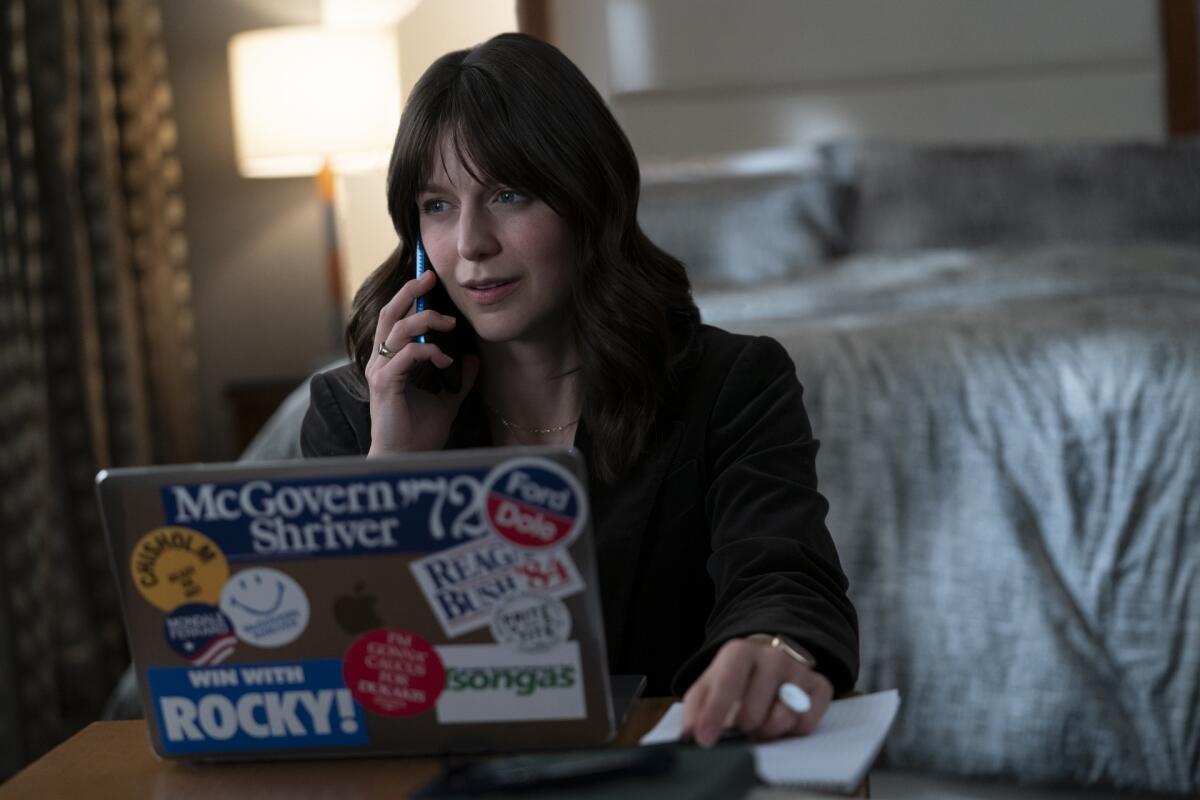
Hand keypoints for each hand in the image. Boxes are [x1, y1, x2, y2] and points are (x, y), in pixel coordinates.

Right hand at [365, 269, 479, 454]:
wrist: (406, 458)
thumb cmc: (419, 433)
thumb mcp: (447, 399)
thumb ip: (458, 378)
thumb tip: (472, 356)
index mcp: (389, 361)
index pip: (395, 319)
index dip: (409, 297)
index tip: (429, 279)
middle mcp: (380, 362)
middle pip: (389, 314)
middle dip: (410, 292)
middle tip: (430, 277)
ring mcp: (379, 371)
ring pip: (397, 329)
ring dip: (426, 321)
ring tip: (450, 324)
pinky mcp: (384, 384)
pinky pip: (406, 355)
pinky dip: (428, 351)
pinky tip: (446, 359)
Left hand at [679, 637, 832, 746]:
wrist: (768, 659)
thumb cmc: (735, 678)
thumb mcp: (709, 685)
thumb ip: (696, 709)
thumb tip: (691, 734)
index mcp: (740, 651)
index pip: (727, 684)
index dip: (714, 714)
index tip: (705, 740)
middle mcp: (773, 656)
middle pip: (754, 711)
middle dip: (743, 728)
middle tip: (740, 726)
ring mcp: (799, 670)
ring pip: (782, 719)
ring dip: (767, 732)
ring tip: (760, 724)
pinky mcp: (820, 686)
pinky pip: (806, 723)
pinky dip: (791, 731)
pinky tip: (782, 719)